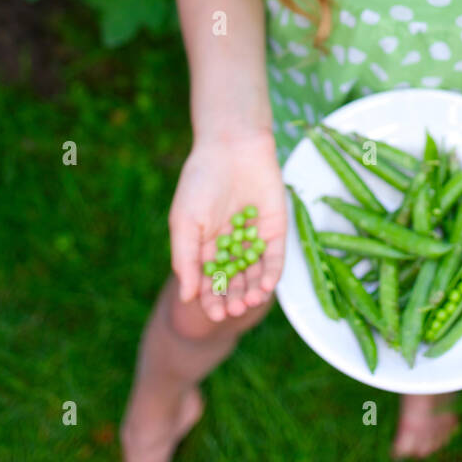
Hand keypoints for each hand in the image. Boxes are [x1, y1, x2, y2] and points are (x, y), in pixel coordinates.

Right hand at [168, 130, 286, 321]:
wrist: (231, 146)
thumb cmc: (201, 181)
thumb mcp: (185, 222)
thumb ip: (186, 260)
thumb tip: (187, 298)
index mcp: (206, 246)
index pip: (209, 281)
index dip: (212, 299)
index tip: (214, 314)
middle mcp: (231, 246)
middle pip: (234, 281)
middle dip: (234, 298)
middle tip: (233, 310)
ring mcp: (254, 238)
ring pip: (256, 274)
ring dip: (253, 291)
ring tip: (249, 301)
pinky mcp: (275, 229)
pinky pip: (275, 257)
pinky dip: (272, 273)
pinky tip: (266, 286)